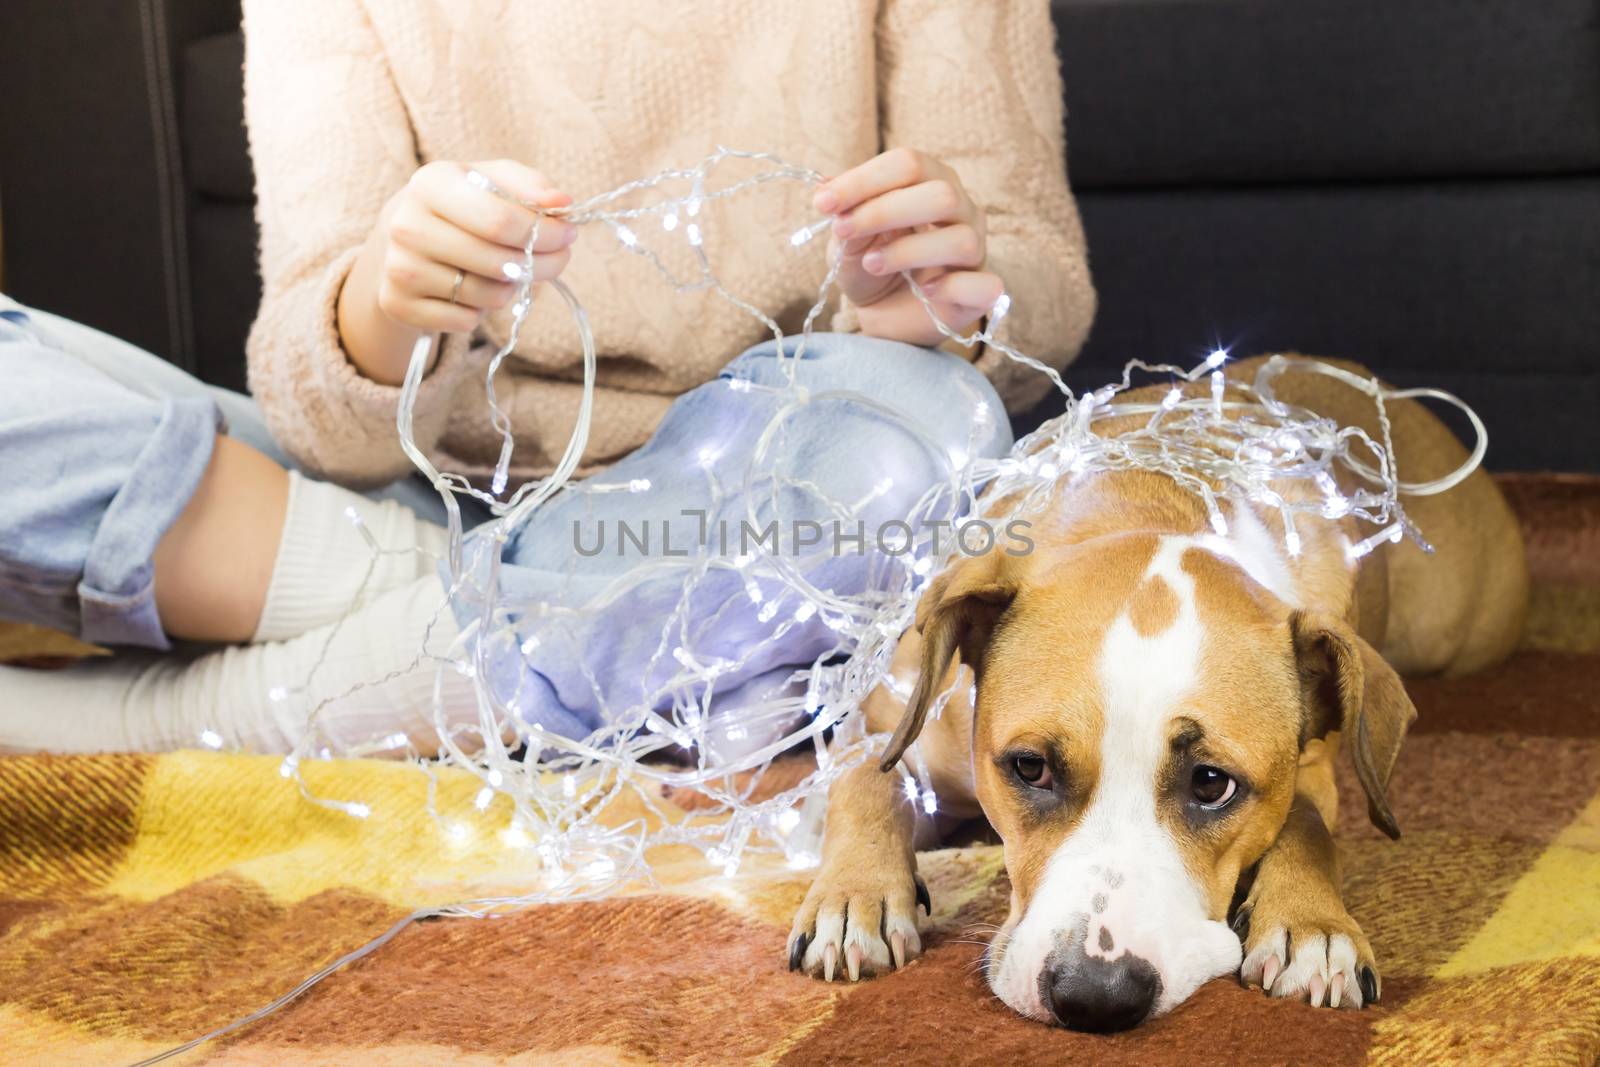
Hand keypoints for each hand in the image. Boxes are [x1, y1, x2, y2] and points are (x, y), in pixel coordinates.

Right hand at [339, 160, 577, 383]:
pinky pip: (467, 321)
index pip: (501, 220)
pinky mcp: (398, 304)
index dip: (545, 232)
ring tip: (507, 271)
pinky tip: (473, 289)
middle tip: (558, 258)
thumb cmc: (460, 205)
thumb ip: (529, 185)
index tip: (569, 235)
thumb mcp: (490, 180)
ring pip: (489, 295)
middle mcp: (407, 225)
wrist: (401, 238)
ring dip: (513, 288)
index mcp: (430, 183)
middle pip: (499, 262)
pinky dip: (481, 311)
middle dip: (542, 264)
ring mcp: (400, 268)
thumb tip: (562, 203)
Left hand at [813, 148, 1001, 350]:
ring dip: (908, 251)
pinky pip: (983, 285)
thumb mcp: (848, 240)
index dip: (864, 180)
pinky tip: (922, 291)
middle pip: (941, 194)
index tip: (823, 202)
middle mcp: (962, 210)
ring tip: (872, 264)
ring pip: (960, 240)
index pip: (908, 164)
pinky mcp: (981, 291)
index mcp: (931, 182)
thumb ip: (846, 215)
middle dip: (884, 211)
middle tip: (843, 231)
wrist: (885, 316)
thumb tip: (827, 189)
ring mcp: (976, 250)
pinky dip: (949, 287)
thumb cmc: (871, 266)